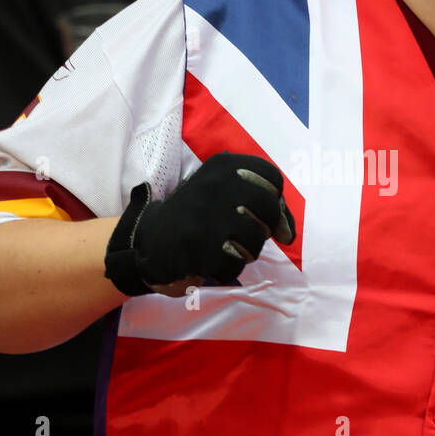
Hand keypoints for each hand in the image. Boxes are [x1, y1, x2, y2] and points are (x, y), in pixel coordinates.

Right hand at [104, 152, 295, 295]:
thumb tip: (288, 234)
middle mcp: (216, 184)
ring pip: (255, 240)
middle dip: (258, 229)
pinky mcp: (199, 247)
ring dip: (241, 252)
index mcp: (223, 165)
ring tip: (217, 246)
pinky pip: (235, 264)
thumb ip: (263, 205)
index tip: (259, 215)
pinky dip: (224, 270)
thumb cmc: (196, 219)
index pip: (272, 178)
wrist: (146, 244)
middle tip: (233, 233)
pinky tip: (206, 260)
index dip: (274, 202)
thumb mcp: (225, 196)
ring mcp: (207, 215)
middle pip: (268, 209)